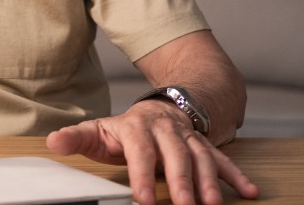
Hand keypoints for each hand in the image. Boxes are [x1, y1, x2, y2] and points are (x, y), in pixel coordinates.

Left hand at [45, 101, 258, 204]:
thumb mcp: (97, 132)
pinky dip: (236, 176)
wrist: (159, 108)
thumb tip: (54, 142)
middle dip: (181, 182)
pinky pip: (222, 160)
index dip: (141, 174)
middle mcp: (166, 130)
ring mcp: (188, 137)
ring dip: (210, 182)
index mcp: (137, 127)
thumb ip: (76, 138)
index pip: (140, 150)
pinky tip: (249, 193)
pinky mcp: (205, 145)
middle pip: (176, 155)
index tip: (141, 199)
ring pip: (202, 158)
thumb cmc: (124, 130)